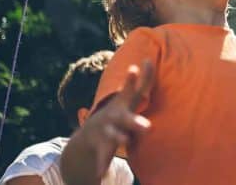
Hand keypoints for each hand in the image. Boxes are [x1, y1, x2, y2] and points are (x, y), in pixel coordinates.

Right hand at [62, 61, 153, 183]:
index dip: (134, 80)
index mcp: (122, 106)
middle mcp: (112, 117)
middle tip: (147, 126)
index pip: (132, 92)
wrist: (87, 137)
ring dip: (119, 139)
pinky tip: (100, 175)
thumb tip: (147, 61)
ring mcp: (104, 132)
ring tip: (124, 140)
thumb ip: (139, 84)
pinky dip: (100, 166)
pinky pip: (101, 158)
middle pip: (126, 118)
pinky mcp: (98, 148)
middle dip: (135, 121)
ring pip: (113, 137)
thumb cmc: (116, 115)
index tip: (136, 67)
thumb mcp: (126, 100)